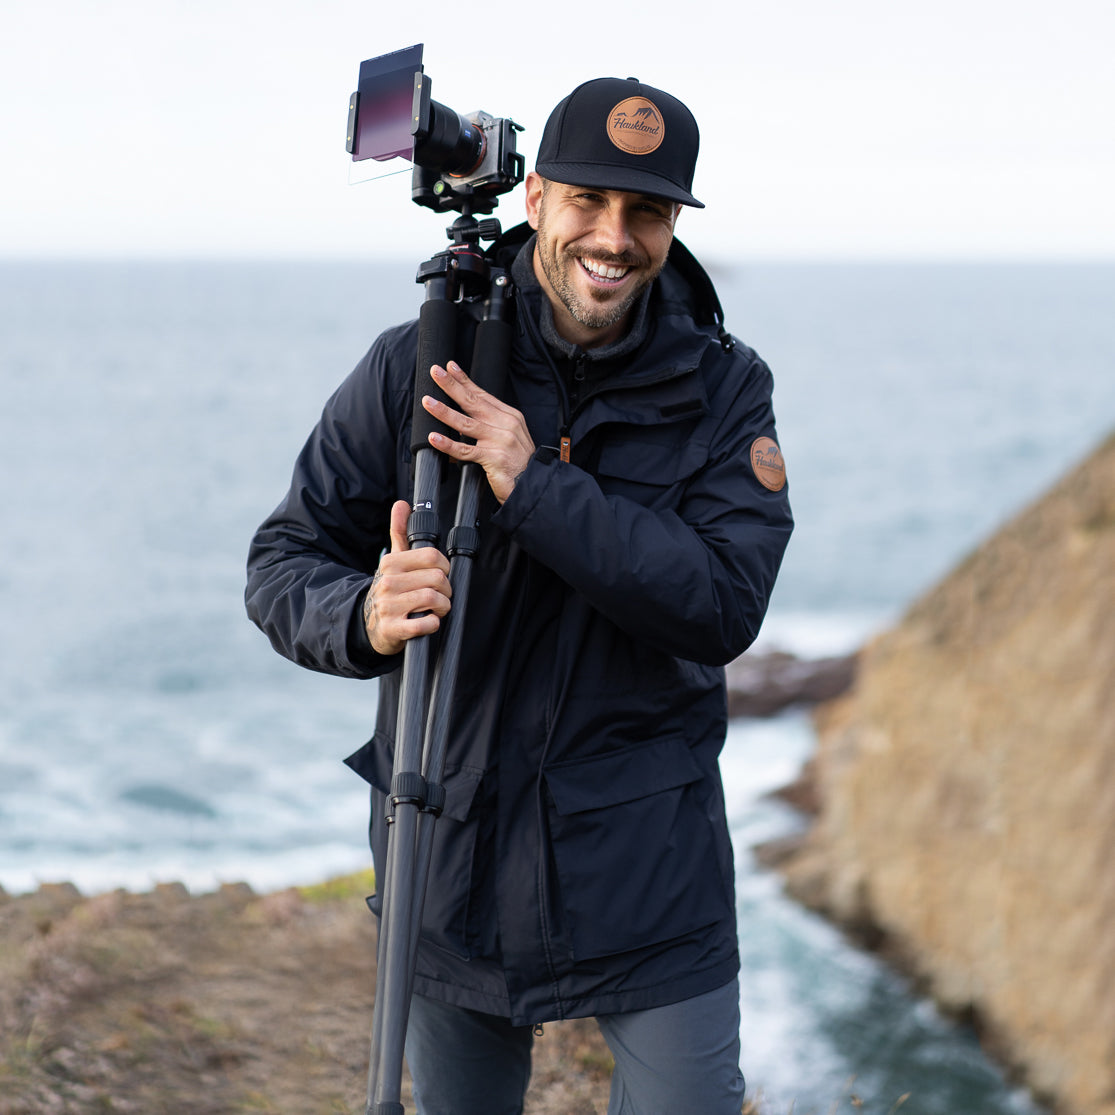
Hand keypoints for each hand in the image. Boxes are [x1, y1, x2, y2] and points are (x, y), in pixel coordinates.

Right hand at [363, 500, 451, 655]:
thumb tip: (401, 505)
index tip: (441, 574)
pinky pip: (425, 624)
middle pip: (437, 578)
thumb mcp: (393, 561)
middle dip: (446, 589)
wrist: (369, 624)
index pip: (432, 556)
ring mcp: (389, 606)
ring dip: (443, 606)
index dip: (444, 567)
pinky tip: (428, 621)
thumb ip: (400, 532)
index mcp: (390, 563)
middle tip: (441, 594)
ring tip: (436, 608)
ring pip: (433, 599)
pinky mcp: (393, 629)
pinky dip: (433, 623)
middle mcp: (388, 582)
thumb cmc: (390, 590)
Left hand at [422, 361, 535, 503]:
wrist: (533, 485)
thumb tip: (461, 423)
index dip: (465, 380)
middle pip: (474, 402)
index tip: (450, 367)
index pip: (483, 394)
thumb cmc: (519, 464)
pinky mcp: (494, 458)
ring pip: (466, 423)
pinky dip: (449, 444)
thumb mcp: (509, 437)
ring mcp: (500, 441)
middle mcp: (506, 425)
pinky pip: (466, 450)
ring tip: (428, 402)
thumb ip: (489, 427)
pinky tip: (435, 438)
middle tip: (436, 373)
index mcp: (510, 416)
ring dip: (445, 412)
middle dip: (452, 386)